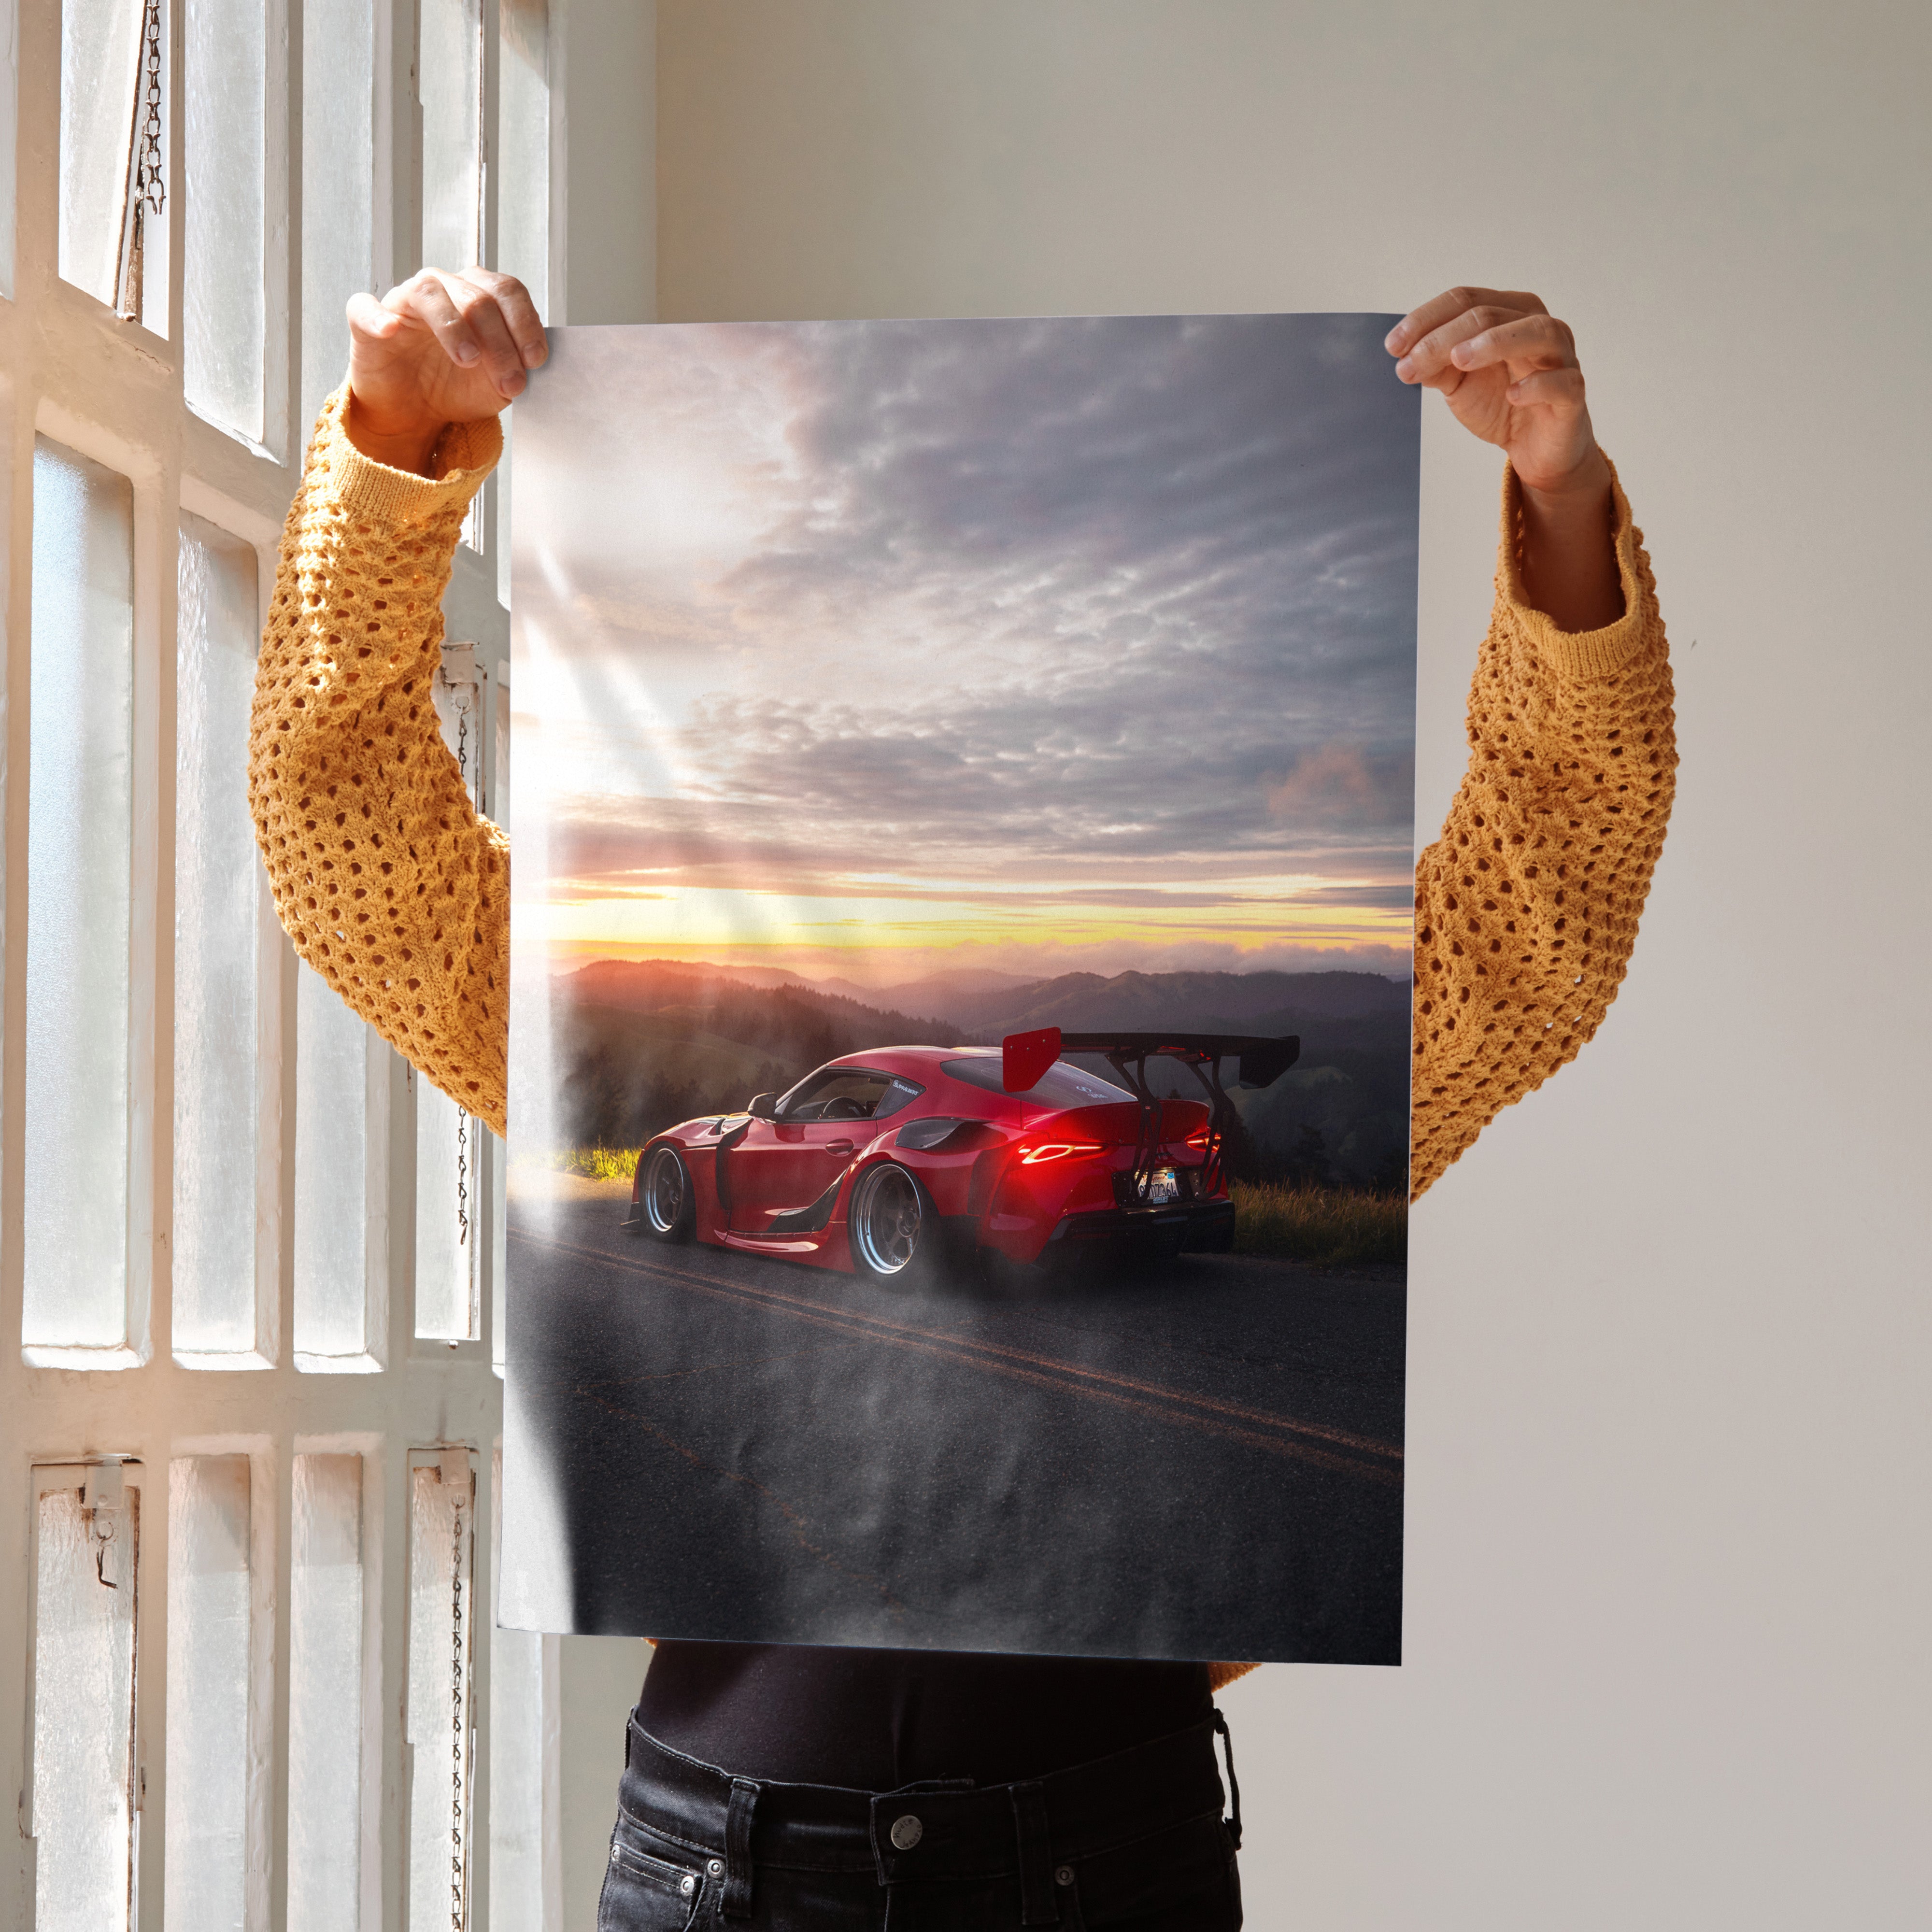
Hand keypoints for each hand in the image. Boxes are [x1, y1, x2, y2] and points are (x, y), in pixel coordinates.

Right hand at [343, 268, 546, 474]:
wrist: (415, 412)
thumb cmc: (456, 387)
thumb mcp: (496, 384)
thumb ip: (515, 369)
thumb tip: (530, 365)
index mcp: (479, 295)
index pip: (507, 292)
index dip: (525, 323)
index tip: (535, 360)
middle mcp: (444, 288)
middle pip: (477, 297)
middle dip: (499, 343)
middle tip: (509, 382)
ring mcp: (404, 300)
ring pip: (429, 293)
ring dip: (454, 327)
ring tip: (468, 360)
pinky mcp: (366, 320)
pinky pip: (365, 307)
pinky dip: (378, 316)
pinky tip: (391, 330)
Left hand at [1388, 287, 1621, 629]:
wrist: (1534, 448)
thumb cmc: (1500, 403)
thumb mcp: (1459, 383)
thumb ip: (1436, 365)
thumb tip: (1405, 355)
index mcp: (1509, 313)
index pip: (1466, 300)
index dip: (1426, 319)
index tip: (1393, 346)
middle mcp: (1538, 326)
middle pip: (1490, 314)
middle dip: (1444, 337)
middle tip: (1410, 363)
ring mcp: (1561, 357)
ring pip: (1536, 332)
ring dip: (1495, 342)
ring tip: (1459, 360)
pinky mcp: (1573, 394)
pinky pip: (1562, 382)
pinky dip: (1537, 385)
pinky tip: (1512, 394)